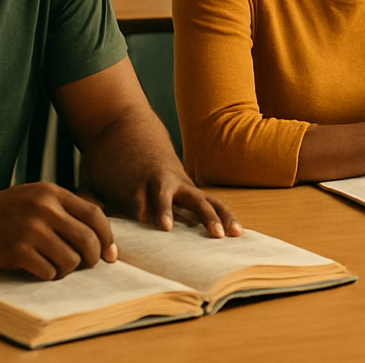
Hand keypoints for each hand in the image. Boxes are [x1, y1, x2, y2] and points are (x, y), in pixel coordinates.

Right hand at [0, 183, 116, 280]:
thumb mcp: (31, 198)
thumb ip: (61, 208)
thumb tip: (98, 233)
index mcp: (50, 192)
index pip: (95, 214)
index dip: (107, 237)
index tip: (111, 253)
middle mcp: (43, 207)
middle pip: (88, 239)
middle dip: (93, 258)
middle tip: (87, 266)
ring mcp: (30, 229)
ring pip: (71, 259)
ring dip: (68, 269)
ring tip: (56, 267)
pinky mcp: (15, 250)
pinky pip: (49, 271)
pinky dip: (49, 276)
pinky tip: (38, 271)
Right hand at [112, 159, 239, 239]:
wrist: (125, 128)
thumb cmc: (147, 165)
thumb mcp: (166, 183)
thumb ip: (174, 205)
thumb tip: (184, 234)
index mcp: (185, 188)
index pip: (213, 203)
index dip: (226, 217)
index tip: (238, 233)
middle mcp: (174, 185)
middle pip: (198, 201)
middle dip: (210, 218)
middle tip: (219, 235)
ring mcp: (152, 182)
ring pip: (163, 196)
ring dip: (166, 210)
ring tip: (166, 228)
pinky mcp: (130, 184)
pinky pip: (134, 199)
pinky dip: (136, 210)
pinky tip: (138, 218)